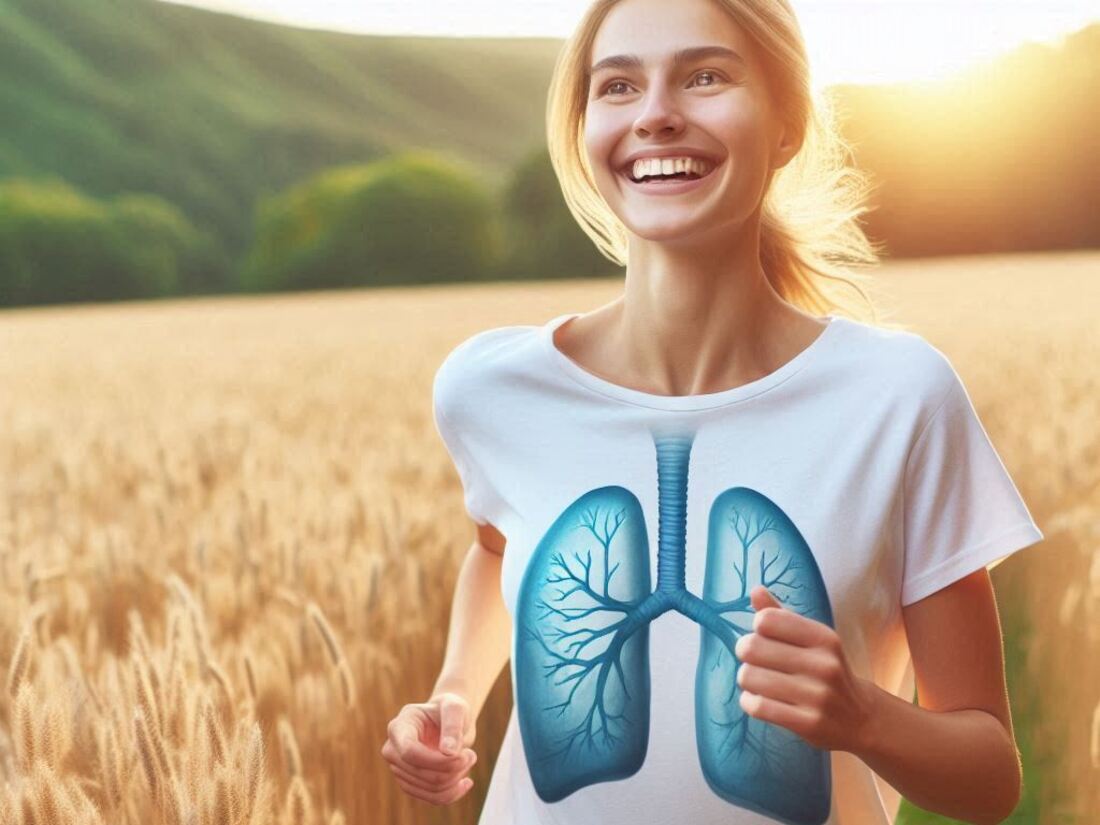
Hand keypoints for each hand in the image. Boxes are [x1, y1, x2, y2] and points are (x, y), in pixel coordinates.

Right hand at [381, 691, 478, 804]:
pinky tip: (465, 782)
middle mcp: (393, 750)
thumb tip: (449, 753)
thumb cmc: (449, 709)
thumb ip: (453, 725)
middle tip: (471, 755)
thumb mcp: (455, 707)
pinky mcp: (410, 783)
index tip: (462, 754)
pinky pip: (432, 798)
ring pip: (428, 788)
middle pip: (420, 773)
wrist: (447, 720)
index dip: (436, 760)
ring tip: (469, 760)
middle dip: (452, 768)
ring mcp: (399, 769)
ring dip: (455, 779)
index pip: (409, 752)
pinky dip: (452, 793)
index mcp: (398, 727)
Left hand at [733, 585, 878, 752]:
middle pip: (751, 647)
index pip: (766, 619)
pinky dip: (748, 702)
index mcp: (823, 637)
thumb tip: (755, 589)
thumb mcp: (812, 639)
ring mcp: (817, 696)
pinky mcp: (808, 724)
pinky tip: (757, 700)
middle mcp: (824, 664)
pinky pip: (757, 707)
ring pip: (749, 677)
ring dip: (746, 680)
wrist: (861, 718)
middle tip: (755, 661)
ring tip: (757, 682)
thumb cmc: (826, 671)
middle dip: (744, 653)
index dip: (757, 628)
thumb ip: (781, 615)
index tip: (765, 638)